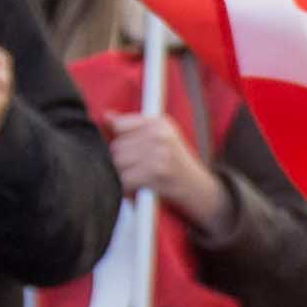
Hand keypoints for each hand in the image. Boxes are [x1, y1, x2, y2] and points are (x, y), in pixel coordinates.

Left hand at [106, 106, 227, 232]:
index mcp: (160, 123)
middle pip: (116, 146)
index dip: (120, 141)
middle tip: (137, 170)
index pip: (120, 125)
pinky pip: (126, 179)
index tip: (131, 151)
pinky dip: (128, 188)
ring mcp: (160, 153)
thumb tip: (106, 116)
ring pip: (118, 163)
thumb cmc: (176, 165)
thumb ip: (133, 127)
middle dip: (120, 162)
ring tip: (138, 178)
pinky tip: (139, 188)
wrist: (200, 190)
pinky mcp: (157, 173)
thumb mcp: (161, 139)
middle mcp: (161, 134)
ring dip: (123, 175)